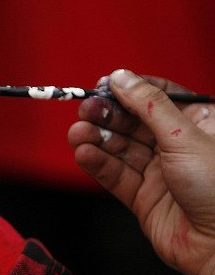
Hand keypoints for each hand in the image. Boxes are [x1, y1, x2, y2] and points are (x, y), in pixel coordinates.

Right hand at [69, 69, 214, 274]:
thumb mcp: (185, 137)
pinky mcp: (143, 197)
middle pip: (132, 121)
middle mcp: (176, 146)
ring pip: (120, 148)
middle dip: (106, 114)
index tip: (104, 84)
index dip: (129, 89)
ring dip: (96, 138)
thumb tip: (121, 77)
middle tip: (85, 110)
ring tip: (78, 133)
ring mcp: (159, 172)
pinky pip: (115, 175)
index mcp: (198, 124)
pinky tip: (84, 153)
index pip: (157, 96)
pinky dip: (97, 163)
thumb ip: (148, 104)